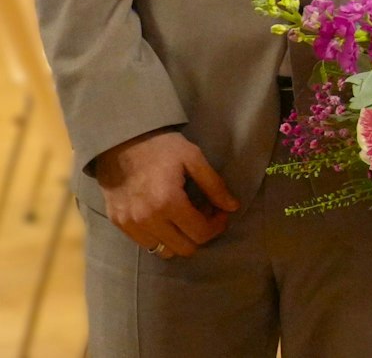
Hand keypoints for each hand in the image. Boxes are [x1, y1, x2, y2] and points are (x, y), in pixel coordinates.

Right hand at [94, 129, 239, 259]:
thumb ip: (214, 185)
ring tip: (184, 217)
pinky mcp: (117, 223)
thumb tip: (233, 207)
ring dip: (179, 239)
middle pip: (184, 248)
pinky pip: (144, 243)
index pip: (200, 233)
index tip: (221, 214)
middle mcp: (147, 219)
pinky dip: (160, 237)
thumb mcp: (193, 159)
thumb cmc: (161, 147)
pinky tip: (166, 217)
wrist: (120, 141)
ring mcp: (129, 224)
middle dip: (200, 234)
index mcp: (168, 202)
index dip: (217, 227)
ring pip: (163, 251)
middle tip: (204, 215)